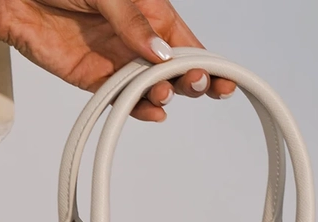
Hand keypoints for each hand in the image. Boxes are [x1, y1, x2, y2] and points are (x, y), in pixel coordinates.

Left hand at [0, 0, 236, 120]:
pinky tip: (152, 112)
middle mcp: (138, 39)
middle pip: (174, 70)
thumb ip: (133, 21)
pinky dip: (138, 109)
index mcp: (150, 12)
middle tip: (196, 87)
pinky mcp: (94, 80)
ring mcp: (118, 61)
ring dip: (163, 96)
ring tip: (163, 96)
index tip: (222, 79)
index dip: (207, 63)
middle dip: (191, 82)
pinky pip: (122, 99)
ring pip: (150, 88)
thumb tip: (160, 52)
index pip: (186, 43)